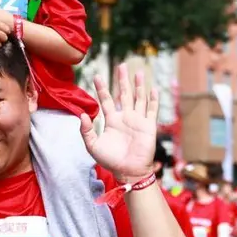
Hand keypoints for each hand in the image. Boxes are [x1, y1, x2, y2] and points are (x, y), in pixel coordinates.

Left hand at [79, 64, 158, 182]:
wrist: (128, 171)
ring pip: (139, 98)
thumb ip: (86, 131)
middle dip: (122, 80)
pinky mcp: (149, 126)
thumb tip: (82, 114)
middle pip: (124, 94)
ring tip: (139, 72)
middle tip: (121, 65)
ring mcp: (138, 120)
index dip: (102, 88)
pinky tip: (154, 89)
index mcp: (112, 121)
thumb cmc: (110, 160)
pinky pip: (152, 110)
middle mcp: (125, 117)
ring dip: (139, 85)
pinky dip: (153, 100)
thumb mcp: (93, 146)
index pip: (106, 100)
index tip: (97, 76)